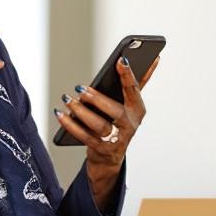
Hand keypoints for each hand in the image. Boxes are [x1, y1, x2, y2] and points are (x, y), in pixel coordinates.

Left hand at [55, 56, 158, 211]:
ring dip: (81, 112)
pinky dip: (70, 125)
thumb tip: (154, 58)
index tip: (121, 60)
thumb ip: (136, 82)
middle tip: (80, 88)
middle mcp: (130, 124)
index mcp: (138, 109)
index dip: (128, 75)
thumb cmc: (119, 123)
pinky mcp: (101, 149)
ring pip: (99, 125)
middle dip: (97, 99)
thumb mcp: (130, 104)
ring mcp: (116, 139)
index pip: (133, 89)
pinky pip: (84, 136)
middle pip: (115, 111)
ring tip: (68, 99)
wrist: (110, 157)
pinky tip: (60, 114)